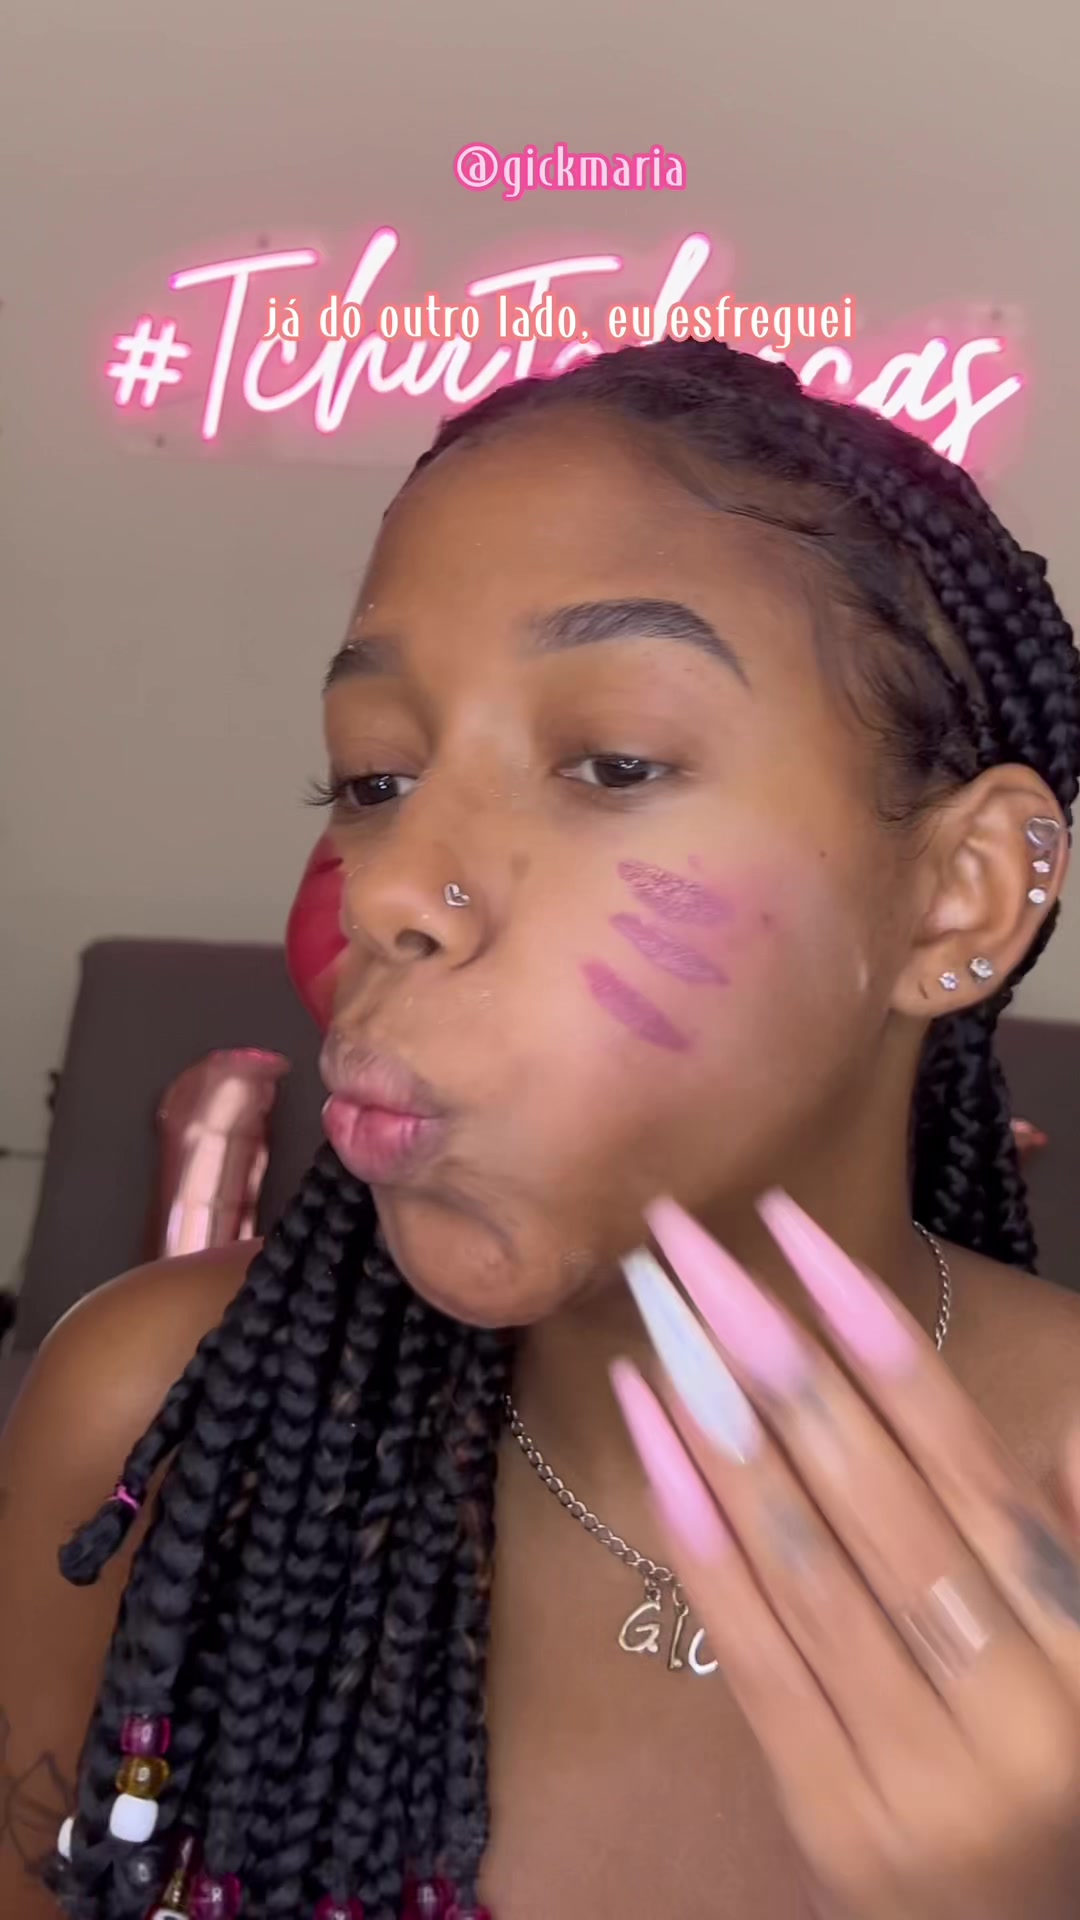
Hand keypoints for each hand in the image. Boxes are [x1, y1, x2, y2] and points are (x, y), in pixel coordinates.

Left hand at [612, 1193, 1079, 1919]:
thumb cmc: (1060, 1768)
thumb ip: (1076, 1540)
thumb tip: (1066, 1425)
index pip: (964, 1455)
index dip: (874, 1331)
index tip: (791, 1228)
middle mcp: (1012, 1699)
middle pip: (867, 1486)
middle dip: (766, 1345)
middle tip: (684, 1242)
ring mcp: (917, 1768)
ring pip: (802, 1558)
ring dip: (714, 1420)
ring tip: (655, 1313)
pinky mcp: (833, 1816)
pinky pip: (756, 1651)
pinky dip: (699, 1536)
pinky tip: (650, 1435)